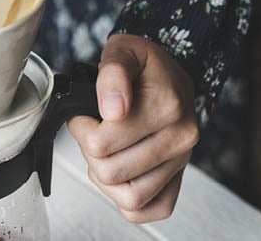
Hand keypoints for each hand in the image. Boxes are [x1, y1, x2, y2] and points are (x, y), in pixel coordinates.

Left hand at [67, 34, 198, 222]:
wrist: (171, 72)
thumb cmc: (144, 64)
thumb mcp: (122, 50)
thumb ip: (112, 72)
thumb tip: (112, 108)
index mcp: (166, 106)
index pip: (101, 142)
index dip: (79, 127)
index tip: (81, 114)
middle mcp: (180, 138)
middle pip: (110, 172)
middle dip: (90, 151)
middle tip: (92, 130)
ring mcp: (181, 162)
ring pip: (129, 197)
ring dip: (106, 176)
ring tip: (105, 151)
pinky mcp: (178, 179)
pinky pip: (150, 210)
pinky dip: (127, 199)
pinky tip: (119, 173)